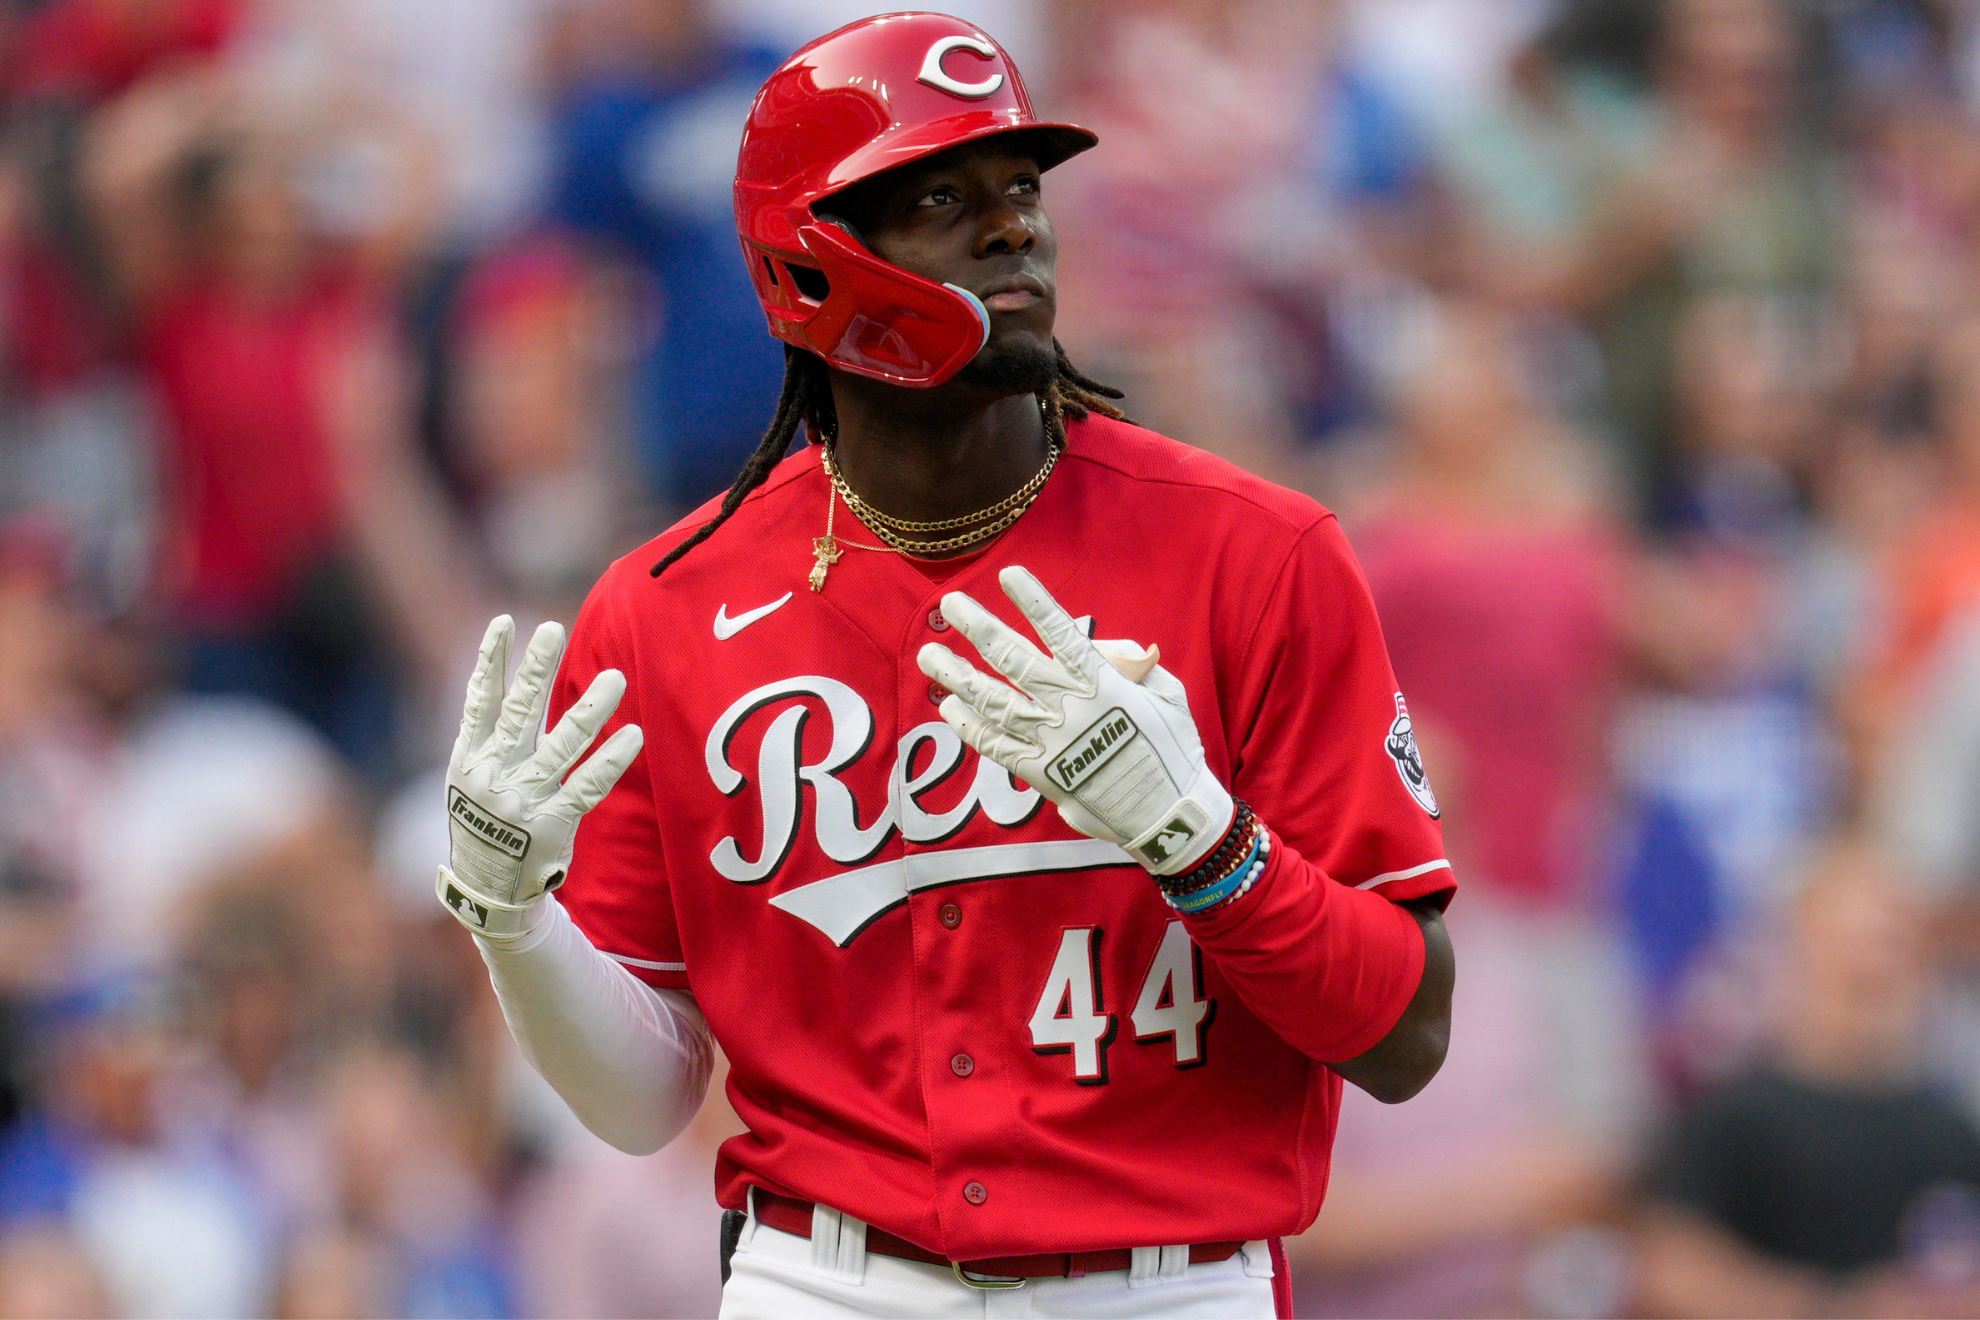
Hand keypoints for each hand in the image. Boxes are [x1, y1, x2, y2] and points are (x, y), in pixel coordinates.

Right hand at [439, 616, 642, 938]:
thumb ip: (488, 734)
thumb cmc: (484, 820)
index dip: (490, 661)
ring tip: (615, 677)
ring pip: (560, 747)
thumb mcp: (468, 778)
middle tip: (552, 628)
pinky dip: (609, 761)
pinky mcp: (551, 825)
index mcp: (469, 759)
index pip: (478, 701)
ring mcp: (522, 801)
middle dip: (535, 670)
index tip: (503, 622)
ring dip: (589, 710)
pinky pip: (586, 787)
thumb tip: (507, 674)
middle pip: (517, 714)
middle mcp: (493, 775)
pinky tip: (632, 735)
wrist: (486, 890)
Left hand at [917, 566, 1233, 874]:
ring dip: (958, 675)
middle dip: (980, 628)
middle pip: (1015, 660)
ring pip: (994, 700)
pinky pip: (995, 746)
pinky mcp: (1040, 773)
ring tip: (930, 654)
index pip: (1062, 633)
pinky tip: (948, 705)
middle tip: (951, 603)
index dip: (1034, 602)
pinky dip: (970, 726)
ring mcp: (1051, 742)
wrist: (1169, 816)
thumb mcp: (1167, 695)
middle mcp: (1070, 708)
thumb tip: (1105, 648)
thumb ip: (1130, 666)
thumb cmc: (1174, 748)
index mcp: (1104, 683)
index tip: (1008, 574)